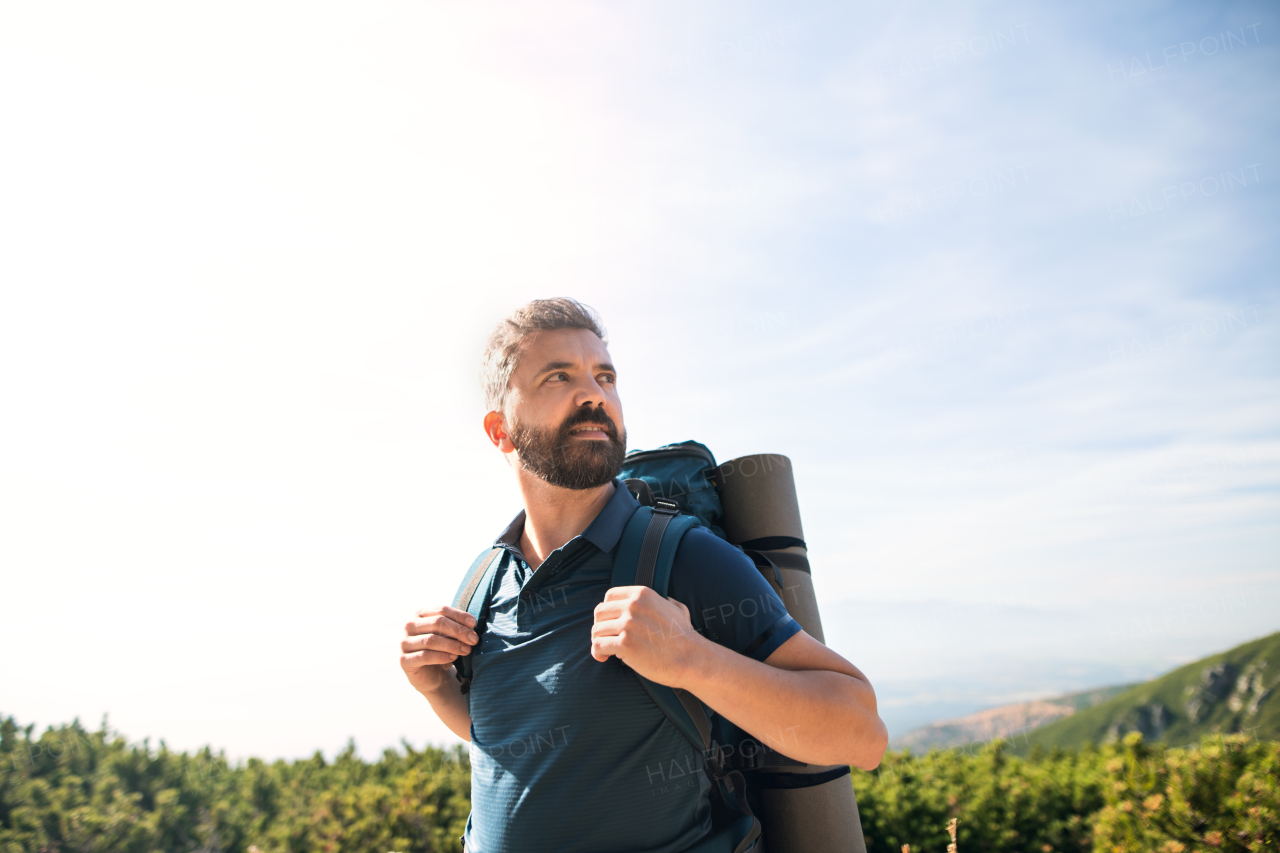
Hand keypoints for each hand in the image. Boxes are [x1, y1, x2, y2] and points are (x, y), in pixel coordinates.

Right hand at [400, 605, 478, 695]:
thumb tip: (471, 624)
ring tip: (466, 650)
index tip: (474, 624)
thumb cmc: (442, 650)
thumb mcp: (450, 636)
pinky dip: (442, 656)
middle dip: (458, 631)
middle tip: (473, 639)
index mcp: (420, 614)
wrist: (431, 676)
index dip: (459, 616)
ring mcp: (404, 643)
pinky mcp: (404, 660)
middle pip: (437, 623)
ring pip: (431, 639)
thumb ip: (457, 627)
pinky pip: (425, 656)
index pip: (441, 610)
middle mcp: (409, 626)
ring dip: (453, 645)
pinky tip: (453, 658)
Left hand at [590, 586, 706, 687]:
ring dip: (598, 641)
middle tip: (606, 639)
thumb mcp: (677, 609)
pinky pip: (598, 645)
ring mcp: (628, 624)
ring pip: (596, 630)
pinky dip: (597, 653)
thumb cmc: (685, 637)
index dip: (607, 611)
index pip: (610, 596)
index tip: (610, 623)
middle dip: (601, 626)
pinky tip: (603, 658)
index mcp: (643, 594)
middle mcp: (633, 606)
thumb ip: (664, 601)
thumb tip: (663, 600)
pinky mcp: (625, 644)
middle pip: (600, 612)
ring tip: (605, 651)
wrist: (691, 659)